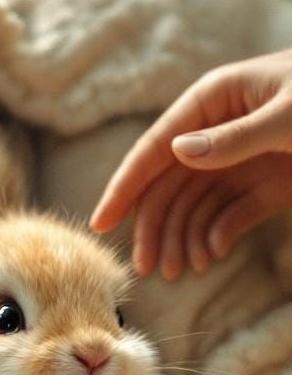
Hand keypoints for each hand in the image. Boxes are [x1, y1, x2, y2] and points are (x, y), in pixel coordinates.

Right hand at [90, 50, 291, 278]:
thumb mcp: (289, 116)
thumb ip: (235, 137)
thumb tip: (178, 152)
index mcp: (213, 101)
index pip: (157, 147)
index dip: (126, 185)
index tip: (102, 221)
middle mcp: (217, 132)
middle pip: (169, 183)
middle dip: (155, 226)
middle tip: (146, 267)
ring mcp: (239, 161)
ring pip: (194, 204)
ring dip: (182, 238)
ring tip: (176, 273)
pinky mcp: (263, 186)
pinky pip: (227, 214)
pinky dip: (215, 236)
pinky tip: (209, 257)